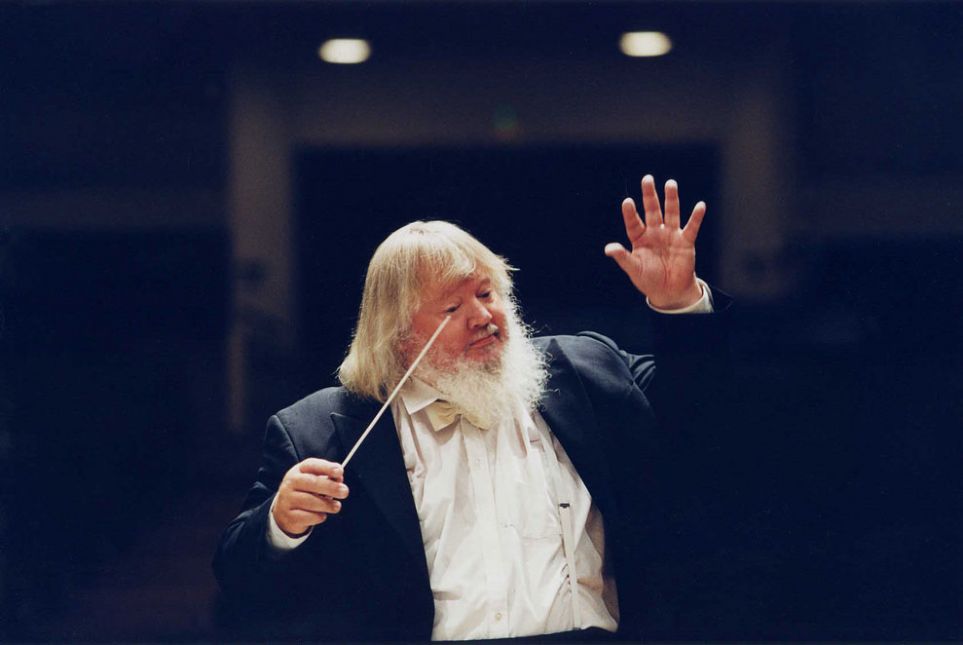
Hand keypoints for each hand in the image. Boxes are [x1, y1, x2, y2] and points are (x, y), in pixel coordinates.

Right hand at [273, 458, 348, 536]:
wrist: (284, 511)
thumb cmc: (305, 492)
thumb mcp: (315, 480)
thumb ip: (328, 477)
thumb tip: (339, 478)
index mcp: (298, 471)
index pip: (312, 465)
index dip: (326, 467)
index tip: (339, 471)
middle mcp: (290, 483)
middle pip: (311, 482)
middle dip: (331, 487)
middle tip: (344, 492)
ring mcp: (287, 500)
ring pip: (310, 501)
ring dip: (327, 504)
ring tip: (336, 507)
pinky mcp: (289, 516)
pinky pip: (307, 517)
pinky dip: (318, 516)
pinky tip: (322, 515)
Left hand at [605, 175, 705, 308]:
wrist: (669, 291)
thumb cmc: (649, 279)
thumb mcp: (634, 269)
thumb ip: (623, 257)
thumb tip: (608, 248)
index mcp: (640, 238)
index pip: (633, 223)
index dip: (630, 213)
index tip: (627, 201)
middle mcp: (655, 233)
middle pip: (652, 210)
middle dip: (649, 195)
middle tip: (647, 178)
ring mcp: (671, 235)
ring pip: (671, 213)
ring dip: (671, 199)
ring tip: (670, 183)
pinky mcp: (685, 242)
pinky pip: (691, 227)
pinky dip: (696, 217)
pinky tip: (700, 206)